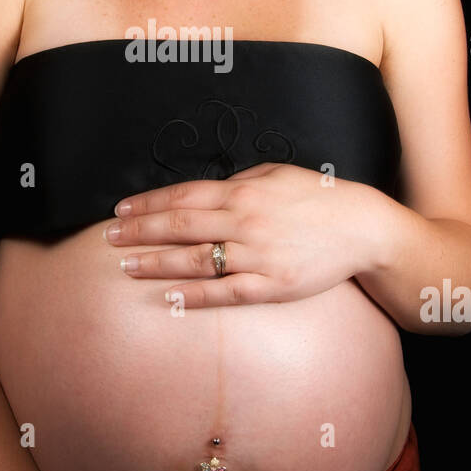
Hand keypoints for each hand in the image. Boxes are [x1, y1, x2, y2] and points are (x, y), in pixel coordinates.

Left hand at [106, 162, 385, 307]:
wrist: (362, 228)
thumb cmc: (318, 197)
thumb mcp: (276, 173)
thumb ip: (238, 181)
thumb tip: (202, 191)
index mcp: (243, 191)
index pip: (182, 197)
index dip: (147, 203)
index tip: (120, 209)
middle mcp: (244, 222)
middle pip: (179, 227)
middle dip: (139, 232)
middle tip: (108, 238)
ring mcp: (257, 256)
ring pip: (195, 261)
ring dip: (156, 263)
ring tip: (126, 267)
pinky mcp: (272, 286)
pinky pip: (225, 292)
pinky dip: (194, 295)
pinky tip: (169, 296)